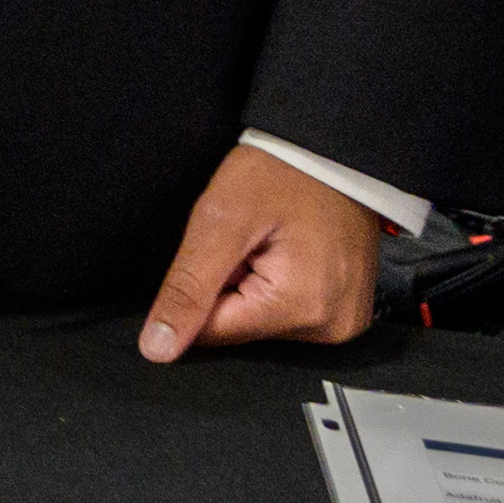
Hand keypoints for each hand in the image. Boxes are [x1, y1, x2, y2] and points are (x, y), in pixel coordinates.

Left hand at [138, 145, 384, 359]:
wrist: (329, 153)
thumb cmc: (280, 174)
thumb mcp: (220, 222)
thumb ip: (187, 290)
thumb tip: (157, 349)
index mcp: (301, 311)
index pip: (214, 333)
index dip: (199, 292)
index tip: (217, 253)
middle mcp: (330, 328)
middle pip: (241, 329)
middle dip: (230, 288)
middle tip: (249, 243)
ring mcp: (343, 322)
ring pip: (262, 322)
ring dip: (254, 287)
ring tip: (272, 244)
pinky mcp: (346, 312)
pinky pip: (290, 314)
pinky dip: (278, 288)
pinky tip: (287, 254)